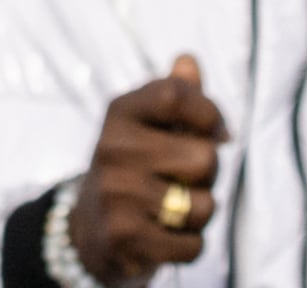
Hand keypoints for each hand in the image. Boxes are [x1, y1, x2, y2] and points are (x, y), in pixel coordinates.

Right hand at [72, 56, 226, 285]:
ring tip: (173, 209)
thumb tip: (188, 61)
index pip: (175, 94)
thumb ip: (176, 93)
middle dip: (208, 175)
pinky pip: (193, 244)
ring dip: (199, 214)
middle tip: (182, 180)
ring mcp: (115, 194)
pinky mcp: (122, 237)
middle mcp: (112, 148)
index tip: (216, 132)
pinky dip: (189, 244)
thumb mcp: (149, 125)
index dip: (209, 113)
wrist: (90, 229)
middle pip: (205, 158)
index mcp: (120, 112)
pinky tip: (165, 235)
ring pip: (204, 206)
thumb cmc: (136, 168)